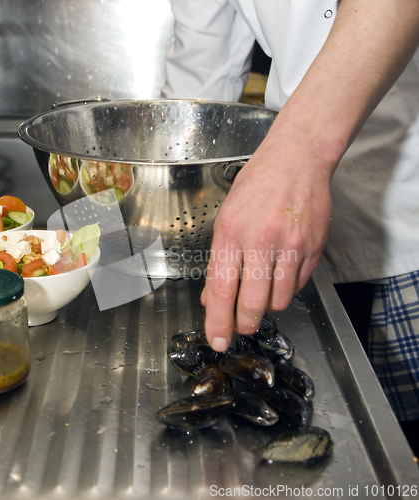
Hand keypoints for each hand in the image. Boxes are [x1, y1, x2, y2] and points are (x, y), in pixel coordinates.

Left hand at [201, 137, 332, 350]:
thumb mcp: (225, 218)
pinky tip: (277, 277)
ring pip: (279, 302)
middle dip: (243, 324)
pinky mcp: (314, 250)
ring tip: (259, 293)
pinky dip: (284, 291)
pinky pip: (297, 287)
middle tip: (239, 325)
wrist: (297, 160)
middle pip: (252, 305)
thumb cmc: (256, 186)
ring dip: (265, 308)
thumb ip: (219, 261)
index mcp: (232, 233)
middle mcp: (262, 242)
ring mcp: (292, 247)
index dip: (218, 322)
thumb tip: (212, 297)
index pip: (221, 290)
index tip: (216, 341)